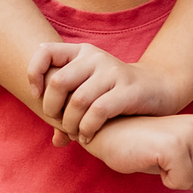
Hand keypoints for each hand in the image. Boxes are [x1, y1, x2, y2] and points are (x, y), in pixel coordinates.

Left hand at [27, 42, 187, 144]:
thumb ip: (70, 112)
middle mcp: (95, 57)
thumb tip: (56, 141)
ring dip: (70, 124)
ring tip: (75, 133)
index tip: (37, 95)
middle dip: (52, 109)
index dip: (34, 74)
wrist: (159, 87)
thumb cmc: (117, 94)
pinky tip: (88, 136)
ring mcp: (113, 72)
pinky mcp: (128, 90)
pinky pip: (98, 112)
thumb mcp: (91, 93)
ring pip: (78, 100)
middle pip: (58, 81)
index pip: (45, 51)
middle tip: (59, 123)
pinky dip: (88, 129)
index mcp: (81, 52)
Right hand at [80, 114, 192, 191]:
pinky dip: (167, 181)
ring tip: (159, 159)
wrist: (111, 134)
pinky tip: (152, 161)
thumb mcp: (183, 153)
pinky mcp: (174, 147)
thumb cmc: (146, 146)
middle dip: (189, 180)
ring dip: (176, 180)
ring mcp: (190, 135)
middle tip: (166, 162)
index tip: (176, 159)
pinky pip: (182, 183)